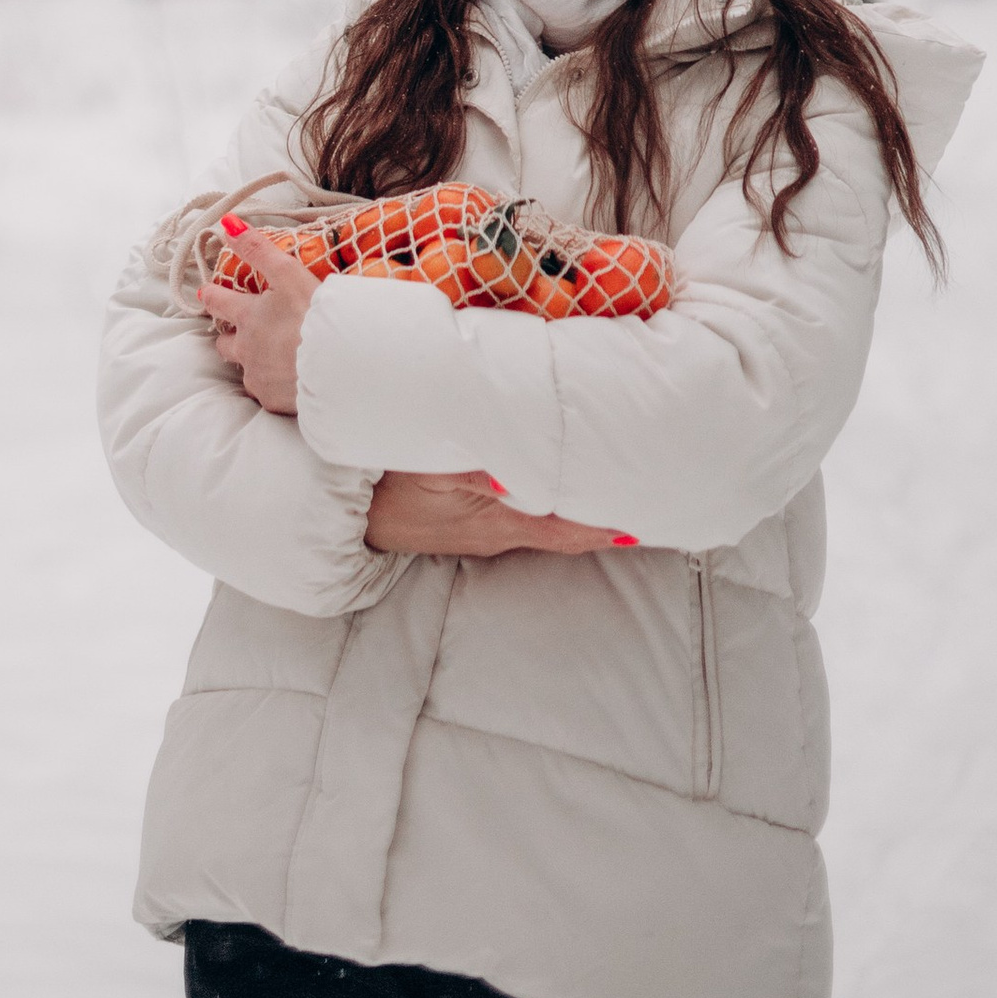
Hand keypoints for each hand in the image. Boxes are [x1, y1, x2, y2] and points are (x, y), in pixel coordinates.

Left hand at [198, 228, 317, 414]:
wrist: (339, 366)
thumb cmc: (315, 316)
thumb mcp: (289, 273)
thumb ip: (258, 248)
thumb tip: (227, 223)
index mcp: (248, 317)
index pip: (219, 302)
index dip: (212, 296)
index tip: (207, 293)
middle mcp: (246, 350)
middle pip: (225, 343)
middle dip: (229, 335)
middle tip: (241, 330)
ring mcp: (258, 378)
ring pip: (246, 370)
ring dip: (254, 361)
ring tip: (272, 357)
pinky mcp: (273, 402)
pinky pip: (267, 393)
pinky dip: (274, 384)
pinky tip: (290, 380)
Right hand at [364, 472, 634, 558]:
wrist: (338, 506)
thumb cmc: (382, 479)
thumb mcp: (427, 466)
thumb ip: (478, 468)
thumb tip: (525, 475)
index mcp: (501, 519)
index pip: (574, 526)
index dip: (615, 520)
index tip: (656, 506)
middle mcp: (503, 531)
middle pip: (573, 528)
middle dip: (613, 512)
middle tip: (657, 492)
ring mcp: (487, 529)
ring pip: (554, 522)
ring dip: (587, 506)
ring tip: (624, 483)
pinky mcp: (472, 520)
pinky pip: (530, 513)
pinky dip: (556, 499)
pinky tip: (562, 481)